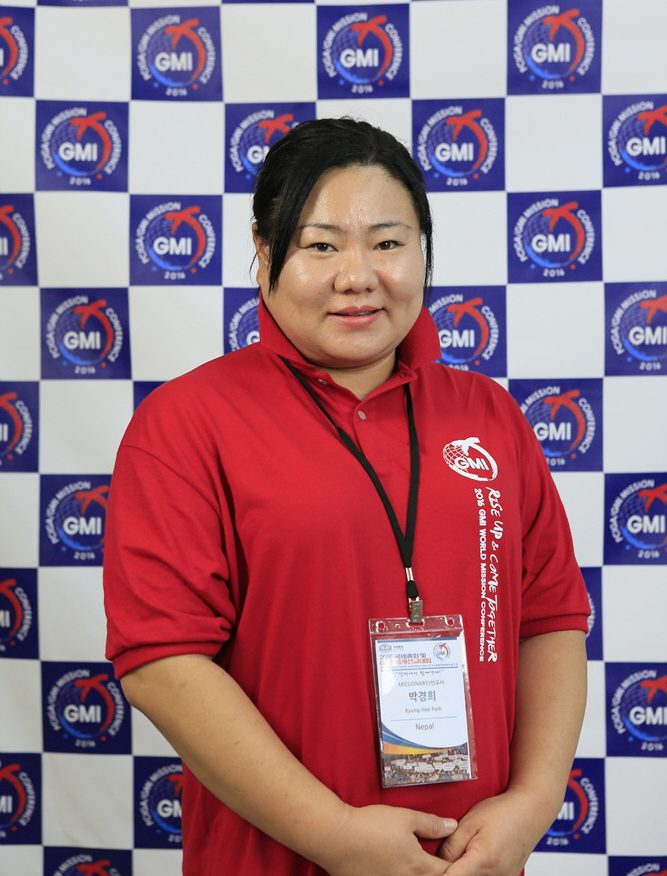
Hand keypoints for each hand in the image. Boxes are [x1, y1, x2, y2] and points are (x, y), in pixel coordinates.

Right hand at [319, 804, 457, 875]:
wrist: (336, 839)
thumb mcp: (405, 817)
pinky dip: (401, 874)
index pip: (447, 871)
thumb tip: (452, 826)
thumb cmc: (371, 826)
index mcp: (419, 866)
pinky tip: (395, 864)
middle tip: (436, 859)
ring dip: (419, 873)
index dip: (454, 862)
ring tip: (415, 861)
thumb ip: (431, 824)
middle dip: (438, 871)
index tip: (456, 855)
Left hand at [436, 789, 551, 874]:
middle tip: (441, 857)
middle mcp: (495, 875)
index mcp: (483, 860)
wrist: (531, 811)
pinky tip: (471, 857)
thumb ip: (451, 845)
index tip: (426, 870)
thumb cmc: (502, 812)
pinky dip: (474, 871)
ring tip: (460, 854)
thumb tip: (436, 862)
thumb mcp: (470, 822)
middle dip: (449, 871)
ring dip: (462, 871)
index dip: (438, 874)